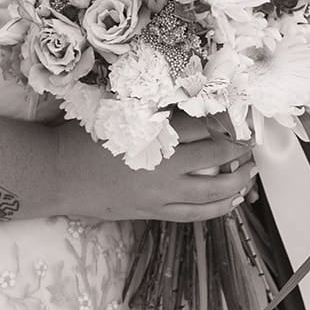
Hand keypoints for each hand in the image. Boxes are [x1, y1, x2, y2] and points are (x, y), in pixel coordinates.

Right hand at [52, 114, 254, 222]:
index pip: (203, 125)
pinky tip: (231, 201)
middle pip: (215, 157)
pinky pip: (193, 214)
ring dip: (237, 182)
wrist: (57, 174)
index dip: (226, 120)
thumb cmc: (82, 137)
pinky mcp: (152, 212)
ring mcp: (160, 194)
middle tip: (252, 143)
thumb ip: (150, 107)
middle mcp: (163, 166)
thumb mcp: (117, 111)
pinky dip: (216, 209)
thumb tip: (181, 96)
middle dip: (239, 150)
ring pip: (211, 191)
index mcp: (154, 135)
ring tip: (251, 174)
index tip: (239, 115)